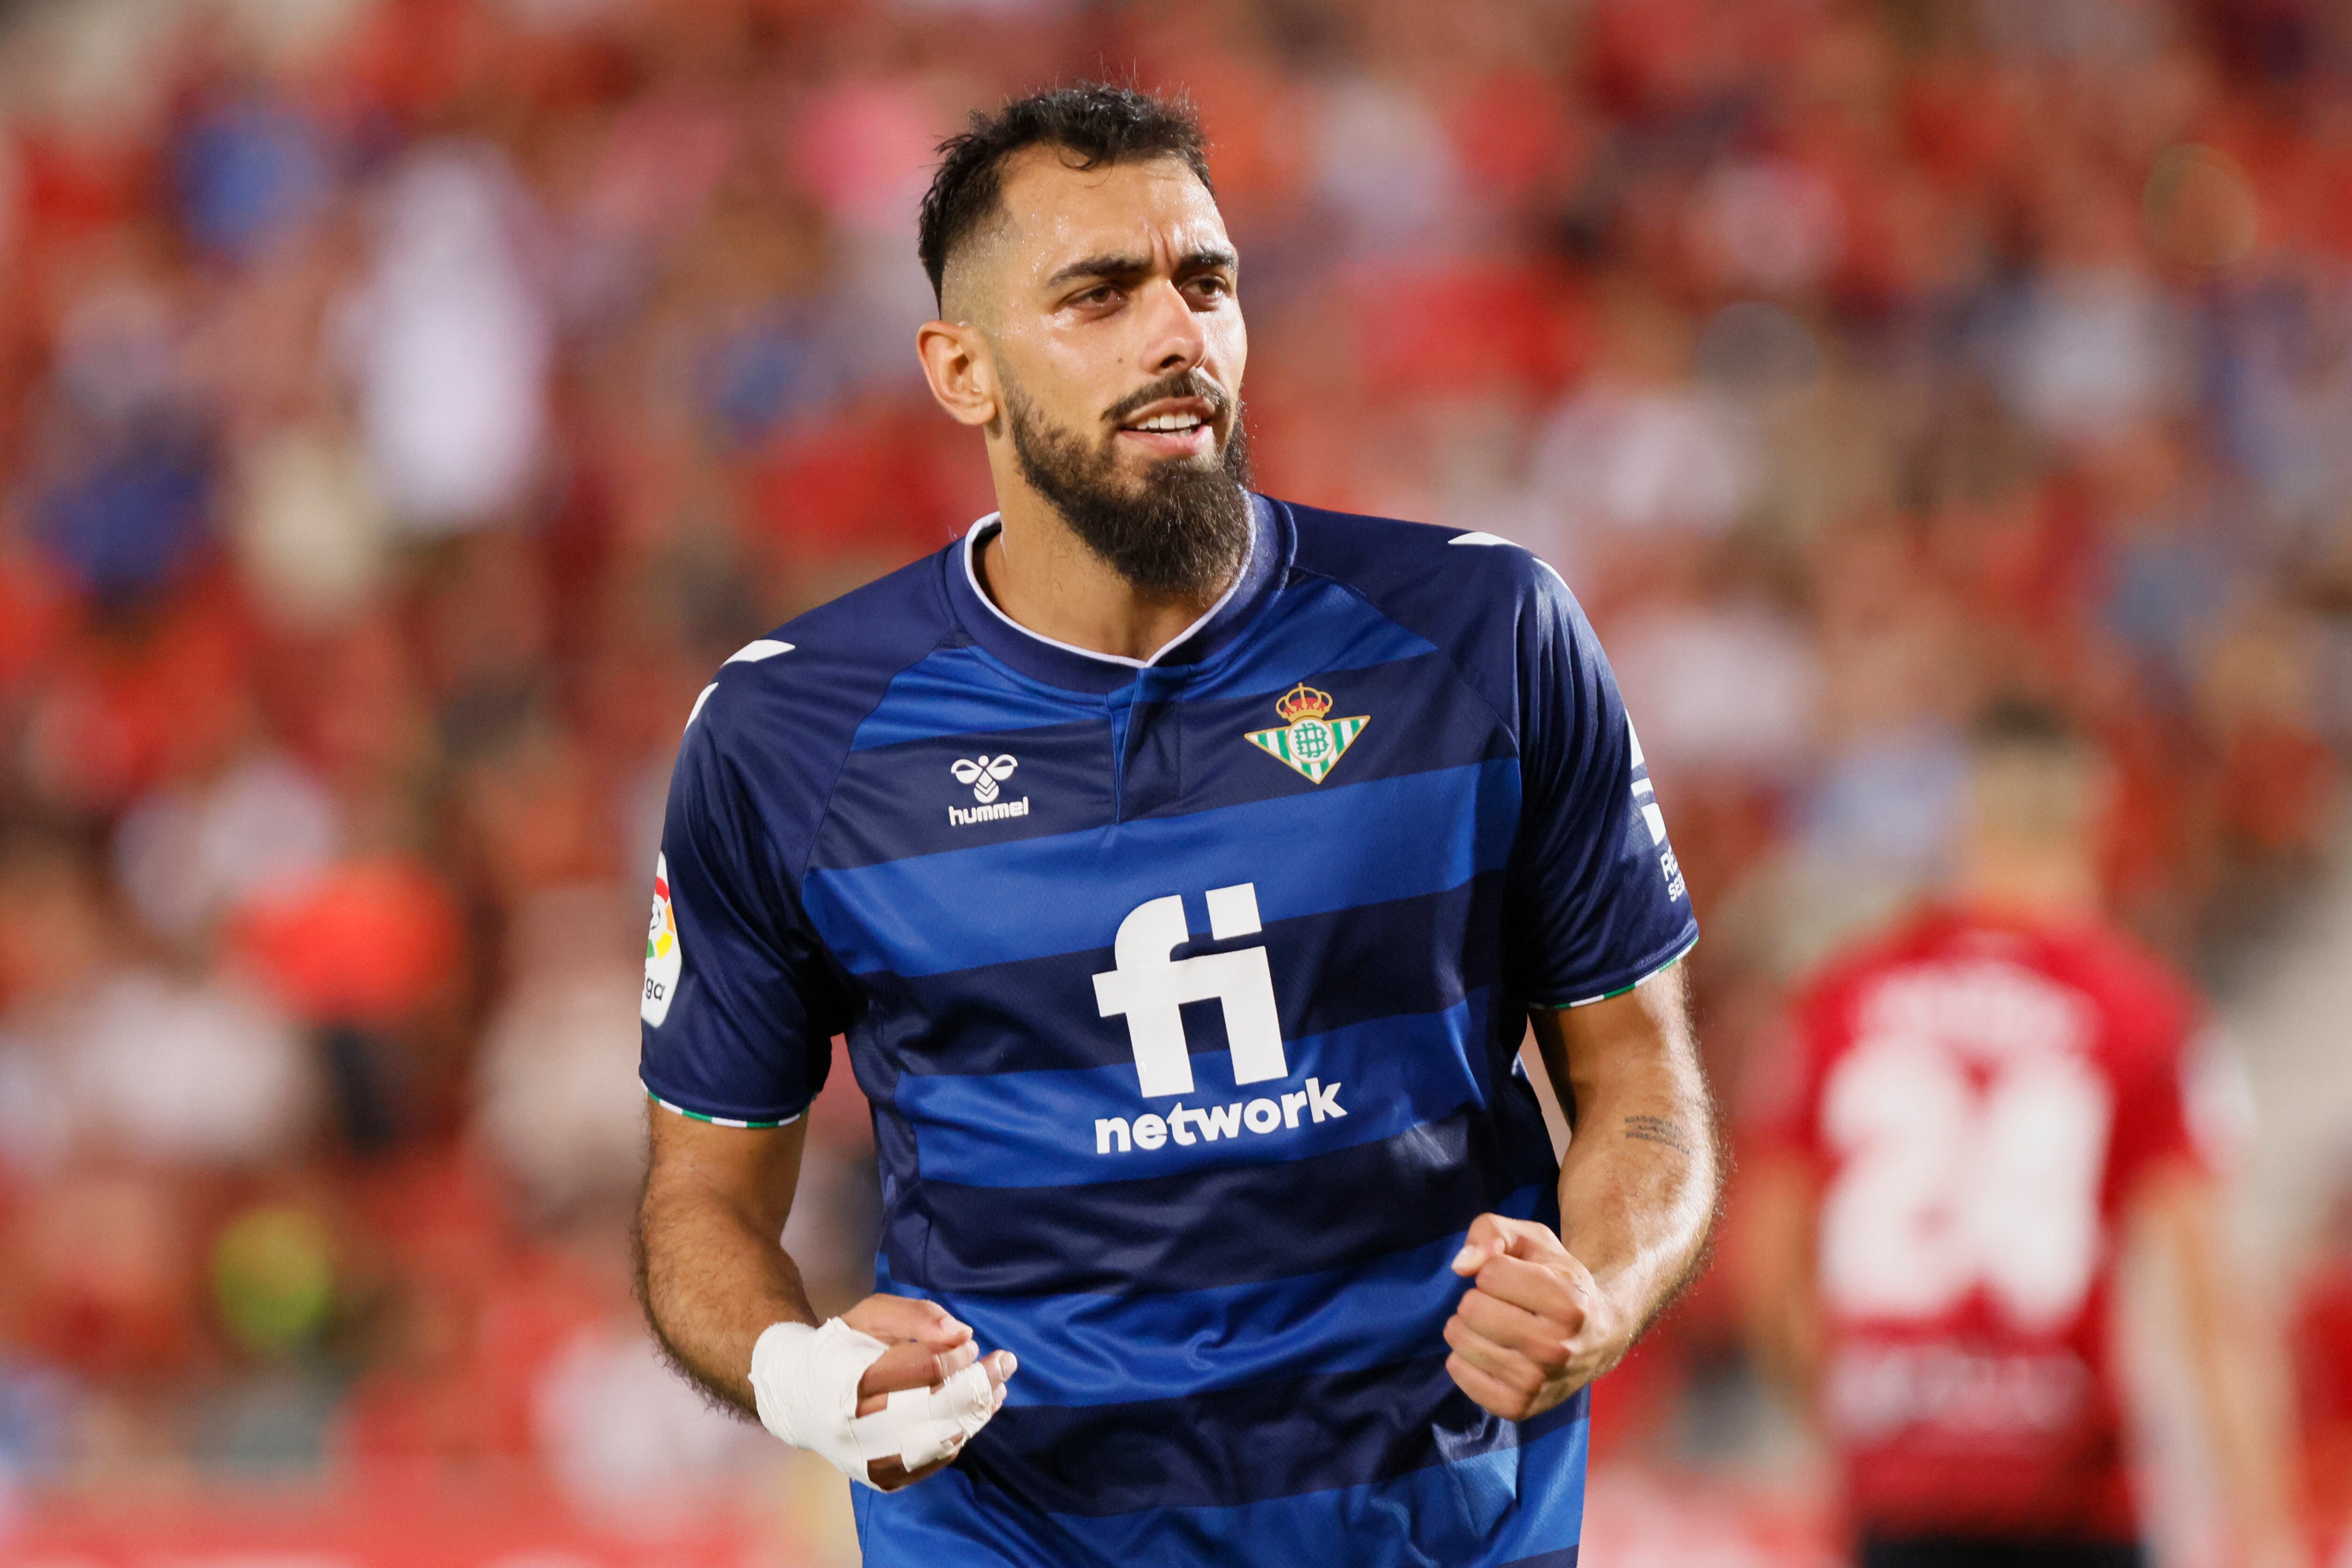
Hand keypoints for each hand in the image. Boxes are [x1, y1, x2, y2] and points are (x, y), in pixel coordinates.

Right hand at [840, 1294, 1016, 1490]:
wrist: (799, 1398)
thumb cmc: (843, 1348)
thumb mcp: (871, 1314)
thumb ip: (917, 1316)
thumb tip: (963, 1334)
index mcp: (851, 1379)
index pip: (924, 1369)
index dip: (956, 1356)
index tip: (970, 1344)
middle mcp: (857, 1425)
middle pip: (937, 1408)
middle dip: (978, 1384)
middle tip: (1006, 1363)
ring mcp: (868, 1457)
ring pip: (939, 1440)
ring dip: (976, 1414)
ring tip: (997, 1390)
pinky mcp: (878, 1476)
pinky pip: (930, 1463)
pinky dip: (957, 1439)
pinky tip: (973, 1417)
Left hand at [1443, 1213, 1623, 1421]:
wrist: (1596, 1336)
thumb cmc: (1557, 1280)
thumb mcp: (1534, 1241)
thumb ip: (1493, 1232)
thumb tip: (1461, 1265)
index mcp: (1569, 1302)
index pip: (1490, 1274)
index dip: (1494, 1270)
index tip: (1516, 1280)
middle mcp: (1557, 1347)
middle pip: (1472, 1309)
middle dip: (1478, 1298)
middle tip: (1503, 1305)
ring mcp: (1538, 1383)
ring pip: (1461, 1340)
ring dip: (1467, 1327)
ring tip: (1494, 1327)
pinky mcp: (1518, 1408)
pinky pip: (1459, 1374)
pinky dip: (1463, 1358)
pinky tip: (1488, 1351)